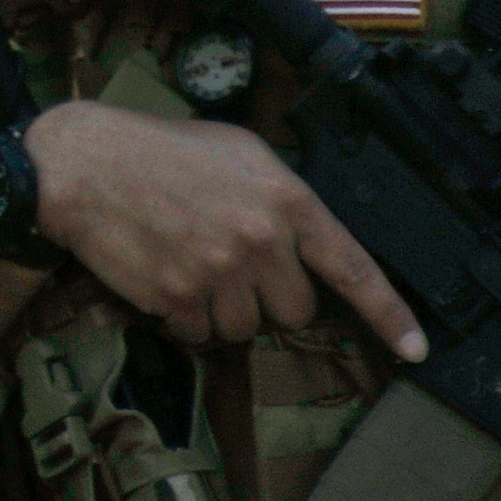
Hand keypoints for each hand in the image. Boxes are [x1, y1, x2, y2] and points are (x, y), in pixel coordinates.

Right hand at [25, 100, 425, 359]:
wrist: (83, 165)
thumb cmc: (159, 151)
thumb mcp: (238, 151)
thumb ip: (282, 197)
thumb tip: (307, 242)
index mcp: (286, 198)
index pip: (352, 267)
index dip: (390, 314)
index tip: (417, 349)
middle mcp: (260, 239)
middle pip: (295, 310)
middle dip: (267, 295)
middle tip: (230, 261)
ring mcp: (218, 272)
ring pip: (245, 328)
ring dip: (222, 309)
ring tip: (190, 262)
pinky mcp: (177, 298)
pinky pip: (199, 334)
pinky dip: (184, 316)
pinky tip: (164, 274)